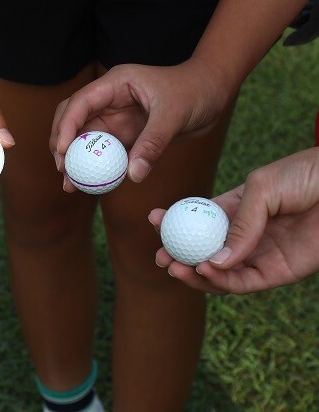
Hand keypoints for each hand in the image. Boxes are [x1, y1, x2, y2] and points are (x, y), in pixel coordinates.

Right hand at [50, 59, 234, 190]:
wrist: (213, 92)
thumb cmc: (195, 91)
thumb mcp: (174, 114)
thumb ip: (153, 143)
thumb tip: (133, 175)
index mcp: (116, 84)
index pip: (80, 102)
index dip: (67, 126)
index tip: (62, 152)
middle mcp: (110, 100)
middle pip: (73, 119)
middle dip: (62, 144)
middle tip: (63, 170)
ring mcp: (116, 117)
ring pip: (86, 139)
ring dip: (76, 161)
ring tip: (70, 185)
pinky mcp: (125, 134)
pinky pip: (105, 152)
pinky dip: (96, 168)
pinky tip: (90, 186)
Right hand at [150, 148, 318, 293]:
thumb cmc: (304, 175)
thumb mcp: (261, 187)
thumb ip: (239, 222)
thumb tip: (214, 258)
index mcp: (235, 209)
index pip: (199, 221)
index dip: (174, 222)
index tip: (154, 220)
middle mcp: (244, 235)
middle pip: (205, 252)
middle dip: (180, 256)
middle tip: (161, 258)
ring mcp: (260, 254)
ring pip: (221, 273)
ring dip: (196, 274)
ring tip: (177, 267)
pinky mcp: (280, 272)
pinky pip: (245, 282)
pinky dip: (223, 280)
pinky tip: (207, 268)